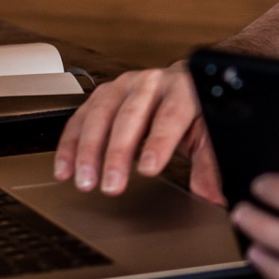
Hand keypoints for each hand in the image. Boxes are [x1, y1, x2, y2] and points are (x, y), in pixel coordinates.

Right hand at [51, 63, 223, 203]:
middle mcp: (152, 83)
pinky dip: (70, 145)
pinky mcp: (104, 96)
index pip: (170, 115)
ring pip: (100, 115)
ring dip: (88, 151)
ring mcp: (125, 86)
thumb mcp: (211, 133)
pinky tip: (65, 169)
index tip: (148, 169)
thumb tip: (212, 195)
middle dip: (118, 152)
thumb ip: (211, 163)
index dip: (158, 142)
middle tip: (112, 184)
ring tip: (85, 181)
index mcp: (183, 88)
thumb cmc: (197, 111)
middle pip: (131, 115)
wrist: (185, 87)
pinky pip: (81, 119)